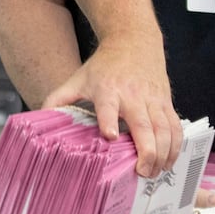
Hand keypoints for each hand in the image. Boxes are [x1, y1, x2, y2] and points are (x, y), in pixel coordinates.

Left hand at [40, 37, 179, 176]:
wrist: (133, 40)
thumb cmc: (103, 65)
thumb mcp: (77, 78)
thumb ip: (58, 100)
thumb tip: (38, 119)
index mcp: (107, 89)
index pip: (108, 106)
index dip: (109, 121)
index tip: (110, 137)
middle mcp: (133, 95)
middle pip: (144, 125)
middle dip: (146, 151)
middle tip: (141, 172)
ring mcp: (153, 99)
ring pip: (164, 130)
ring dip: (163, 154)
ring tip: (154, 172)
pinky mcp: (167, 102)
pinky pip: (176, 127)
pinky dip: (175, 146)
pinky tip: (169, 161)